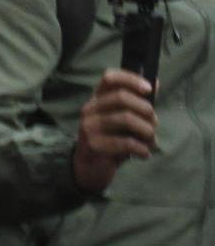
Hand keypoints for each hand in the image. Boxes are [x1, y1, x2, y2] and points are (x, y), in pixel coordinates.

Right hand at [73, 68, 156, 190]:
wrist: (91, 167)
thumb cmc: (112, 139)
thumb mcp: (124, 120)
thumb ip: (137, 104)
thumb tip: (156, 83)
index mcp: (98, 99)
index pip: (109, 78)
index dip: (131, 79)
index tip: (149, 89)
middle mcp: (90, 109)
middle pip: (121, 97)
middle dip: (145, 109)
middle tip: (154, 123)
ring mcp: (89, 126)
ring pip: (125, 118)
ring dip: (147, 130)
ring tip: (152, 140)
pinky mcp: (93, 144)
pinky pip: (125, 142)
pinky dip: (141, 148)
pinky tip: (145, 153)